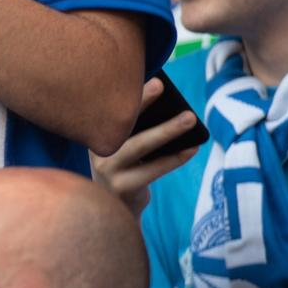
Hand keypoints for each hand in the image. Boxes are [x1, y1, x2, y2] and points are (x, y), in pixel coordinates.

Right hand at [92, 77, 199, 214]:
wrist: (115, 209)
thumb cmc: (126, 169)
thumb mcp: (123, 147)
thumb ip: (134, 128)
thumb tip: (167, 105)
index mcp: (95, 134)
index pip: (108, 109)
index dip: (129, 93)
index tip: (148, 78)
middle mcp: (96, 149)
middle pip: (121, 123)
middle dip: (143, 102)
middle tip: (163, 85)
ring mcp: (106, 169)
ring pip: (140, 146)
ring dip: (167, 130)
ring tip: (190, 118)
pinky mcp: (122, 186)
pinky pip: (154, 169)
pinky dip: (175, 157)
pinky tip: (192, 148)